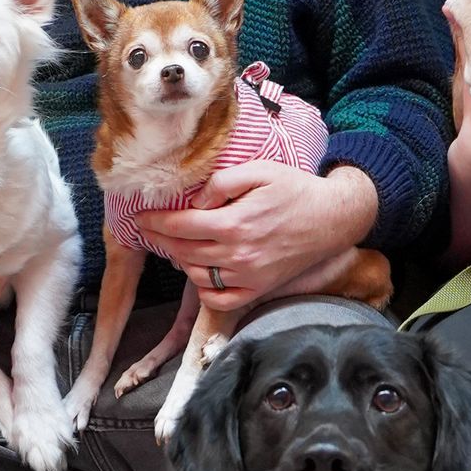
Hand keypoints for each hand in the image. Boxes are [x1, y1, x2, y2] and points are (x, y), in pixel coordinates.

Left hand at [132, 160, 377, 304]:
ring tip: (176, 245)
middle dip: (160, 240)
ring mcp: (248, 276)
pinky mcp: (258, 289)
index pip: (180, 226)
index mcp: (235, 223)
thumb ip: (222, 181)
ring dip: (180, 261)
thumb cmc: (295, 190)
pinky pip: (219, 299)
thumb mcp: (259, 171)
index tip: (138, 216)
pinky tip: (201, 272)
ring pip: (197, 276)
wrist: (332, 219)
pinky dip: (204, 289)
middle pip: (183, 252)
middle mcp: (238, 255)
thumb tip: (195, 200)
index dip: (154, 221)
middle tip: (149, 229)